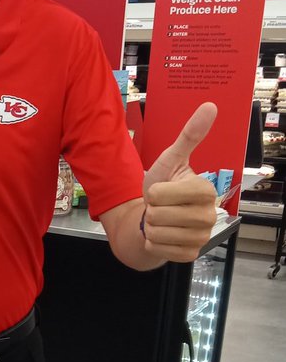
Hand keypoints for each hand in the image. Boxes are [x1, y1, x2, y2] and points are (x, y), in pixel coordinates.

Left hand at [142, 102, 218, 262]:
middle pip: (158, 215)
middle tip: (160, 207)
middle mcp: (209, 215)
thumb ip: (189, 135)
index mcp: (206, 190)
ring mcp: (201, 237)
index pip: (162, 194)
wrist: (156, 216)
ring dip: (151, 227)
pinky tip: (163, 235)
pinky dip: (153, 243)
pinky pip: (160, 249)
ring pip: (157, 232)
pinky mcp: (190, 254)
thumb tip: (210, 106)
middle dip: (151, 210)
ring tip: (161, 220)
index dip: (154, 192)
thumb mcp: (170, 159)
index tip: (163, 190)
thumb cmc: (163, 186)